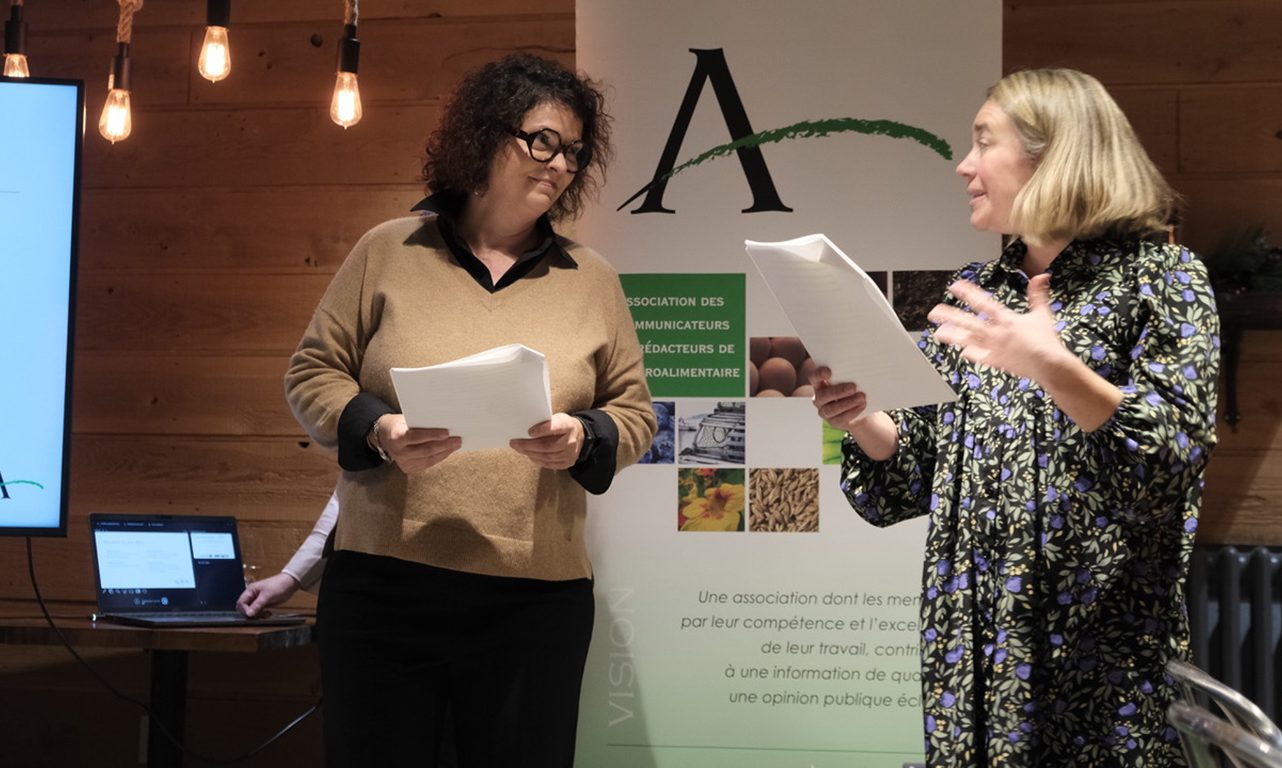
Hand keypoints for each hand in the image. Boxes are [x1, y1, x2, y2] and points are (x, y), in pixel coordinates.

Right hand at [236, 572, 300, 617]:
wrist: (290, 584)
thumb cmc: (279, 585)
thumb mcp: (267, 595)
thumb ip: (257, 605)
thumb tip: (248, 614)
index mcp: (250, 590)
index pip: (241, 602)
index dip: (244, 610)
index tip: (252, 614)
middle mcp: (252, 595)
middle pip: (245, 608)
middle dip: (250, 613)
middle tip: (259, 615)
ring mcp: (258, 600)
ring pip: (251, 611)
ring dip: (257, 615)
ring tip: (265, 614)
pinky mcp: (263, 603)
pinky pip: (258, 611)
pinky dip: (261, 614)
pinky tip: (268, 614)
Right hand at [376, 414, 462, 473]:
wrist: (384, 436)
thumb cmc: (399, 424)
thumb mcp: (405, 420)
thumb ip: (420, 423)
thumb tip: (444, 424)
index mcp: (396, 437)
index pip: (416, 436)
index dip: (432, 435)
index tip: (447, 433)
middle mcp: (399, 452)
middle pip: (426, 450)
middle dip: (444, 445)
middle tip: (457, 440)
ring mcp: (403, 462)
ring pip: (429, 459)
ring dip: (445, 452)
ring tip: (456, 445)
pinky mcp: (409, 469)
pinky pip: (428, 463)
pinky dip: (439, 457)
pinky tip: (447, 451)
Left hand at [509, 413, 583, 469]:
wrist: (578, 434)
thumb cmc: (563, 425)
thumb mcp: (557, 418)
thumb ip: (545, 423)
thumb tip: (525, 429)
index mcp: (568, 426)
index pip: (555, 428)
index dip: (542, 430)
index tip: (529, 432)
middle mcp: (571, 441)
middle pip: (548, 446)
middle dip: (529, 445)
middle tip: (516, 443)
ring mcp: (571, 453)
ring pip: (547, 456)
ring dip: (531, 453)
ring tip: (520, 449)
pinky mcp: (568, 462)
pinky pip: (550, 464)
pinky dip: (538, 460)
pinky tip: (530, 455)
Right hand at [808, 366, 897, 460]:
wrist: (862, 407)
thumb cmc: (854, 388)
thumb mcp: (850, 379)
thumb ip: (848, 375)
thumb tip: (858, 368)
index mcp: (820, 384)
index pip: (814, 377)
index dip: (819, 374)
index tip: (829, 371)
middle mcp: (819, 398)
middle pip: (823, 395)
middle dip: (838, 391)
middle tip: (853, 387)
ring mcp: (824, 411)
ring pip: (831, 409)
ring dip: (847, 403)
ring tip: (861, 397)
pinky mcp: (833, 422)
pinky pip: (841, 418)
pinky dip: (853, 411)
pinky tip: (862, 405)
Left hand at [928, 275, 1072, 381]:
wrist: (1048, 365)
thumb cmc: (1046, 339)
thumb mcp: (1042, 314)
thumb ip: (1037, 294)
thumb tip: (1041, 276)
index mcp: (1006, 319)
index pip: (983, 303)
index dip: (968, 293)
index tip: (955, 286)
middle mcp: (995, 333)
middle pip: (968, 322)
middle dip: (950, 316)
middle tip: (934, 311)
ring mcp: (993, 348)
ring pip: (967, 340)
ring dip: (952, 335)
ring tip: (938, 332)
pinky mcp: (995, 361)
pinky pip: (978, 357)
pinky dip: (970, 353)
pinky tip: (961, 351)